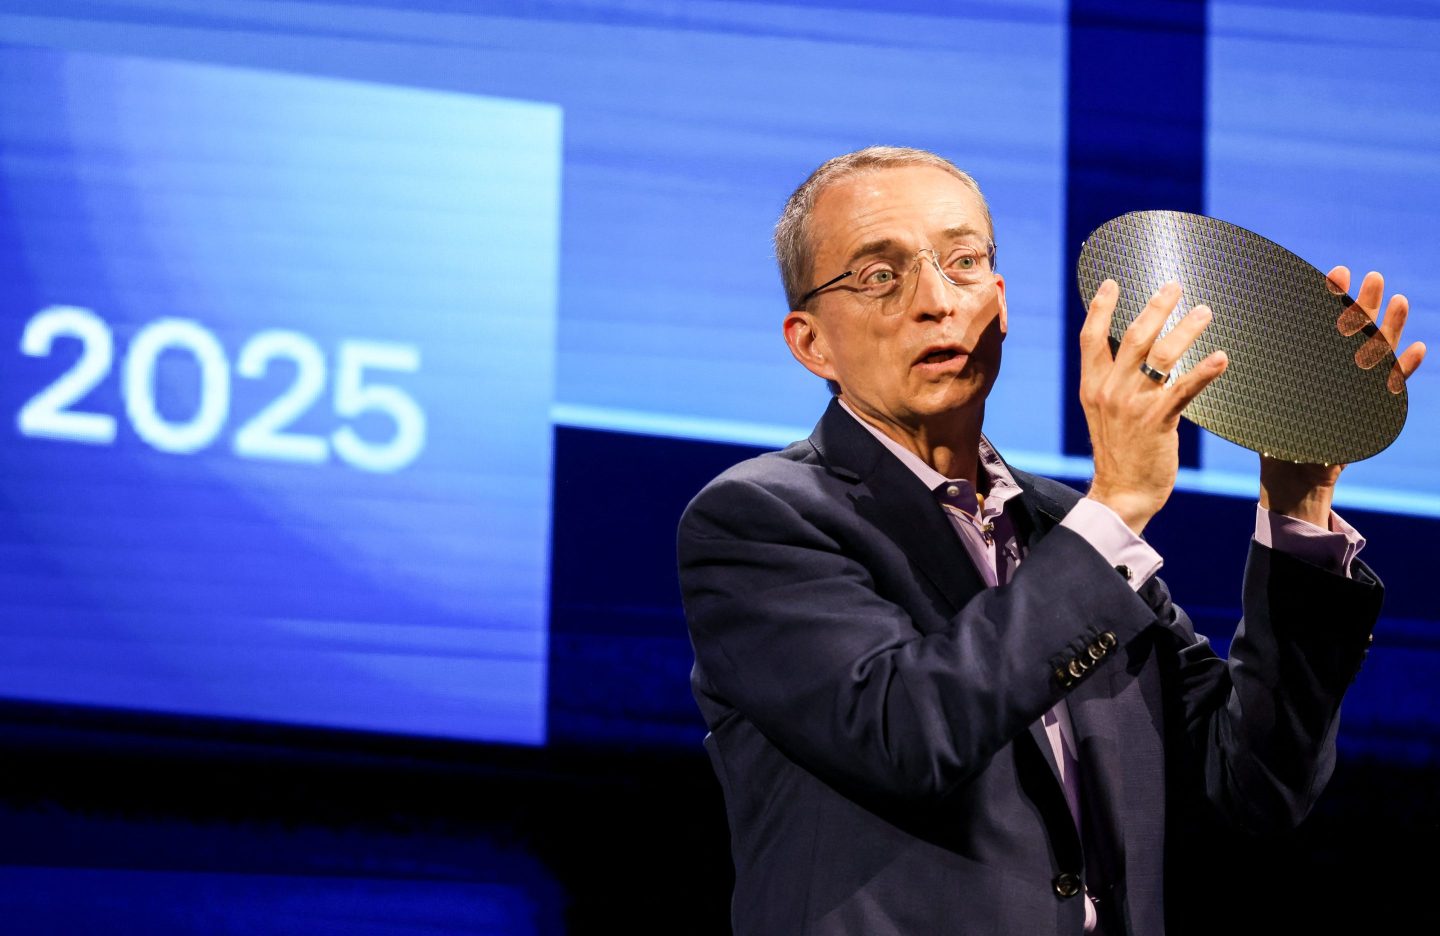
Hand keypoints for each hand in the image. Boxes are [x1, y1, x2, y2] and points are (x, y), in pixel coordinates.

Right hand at [1079, 280, 1228, 534]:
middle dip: (1155, 307)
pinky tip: (1222, 357)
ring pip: (1161, 355)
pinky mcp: (1157, 420)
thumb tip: (1134, 357)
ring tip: (1204, 311)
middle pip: (1132, 337)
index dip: (1101, 308)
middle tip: (1174, 286)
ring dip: (1185, 329)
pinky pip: (1183, 388)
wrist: (1121, 493)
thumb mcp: (1104, 413)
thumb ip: (1113, 384)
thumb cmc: (1119, 453)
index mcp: (1092, 387)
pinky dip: (1204, 371)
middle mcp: (1109, 391)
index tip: (1111, 283)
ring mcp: (1132, 405)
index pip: (1091, 338)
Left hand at [1259, 266, 1426, 525]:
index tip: (1333, 275)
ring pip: (1378, 353)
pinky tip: (1417, 350)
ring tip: (1397, 300)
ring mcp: (1357, 388)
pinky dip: (1405, 370)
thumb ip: (1264, 374)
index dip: (1330, 299)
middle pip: (1354, 331)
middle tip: (1368, 276)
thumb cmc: (1273, 436)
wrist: (1291, 477)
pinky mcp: (1372, 410)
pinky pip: (1393, 389)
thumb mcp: (1267, 400)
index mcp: (1311, 364)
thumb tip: (1230, 344)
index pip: (1321, 325)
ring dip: (1389, 328)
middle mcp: (1337, 371)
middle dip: (1362, 304)